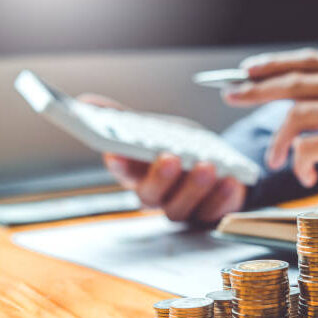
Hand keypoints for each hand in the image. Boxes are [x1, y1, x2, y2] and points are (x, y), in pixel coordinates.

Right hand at [77, 94, 245, 222]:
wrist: (216, 165)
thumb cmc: (178, 148)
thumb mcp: (155, 129)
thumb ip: (126, 119)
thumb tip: (87, 102)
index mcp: (136, 174)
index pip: (121, 170)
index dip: (117, 163)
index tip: (117, 151)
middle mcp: (156, 196)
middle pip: (150, 196)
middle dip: (160, 177)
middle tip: (170, 157)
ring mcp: (182, 208)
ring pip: (181, 208)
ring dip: (194, 187)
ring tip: (207, 165)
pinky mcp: (208, 215)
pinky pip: (213, 212)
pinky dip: (223, 197)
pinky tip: (231, 180)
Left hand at [223, 49, 317, 205]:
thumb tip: (292, 104)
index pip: (309, 61)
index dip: (274, 64)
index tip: (247, 70)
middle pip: (295, 81)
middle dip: (256, 89)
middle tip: (232, 95)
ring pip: (297, 114)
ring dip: (279, 141)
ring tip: (275, 159)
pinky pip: (309, 147)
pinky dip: (299, 163)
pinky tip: (305, 176)